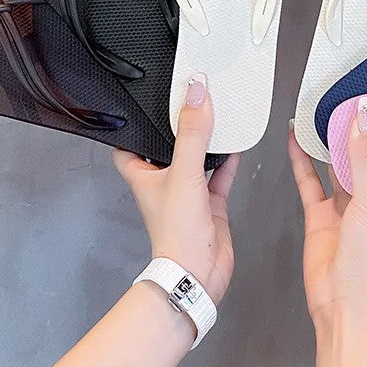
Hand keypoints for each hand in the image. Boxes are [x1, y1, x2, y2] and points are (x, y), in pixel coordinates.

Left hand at [113, 74, 240, 305]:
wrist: (198, 273)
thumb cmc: (175, 232)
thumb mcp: (184, 172)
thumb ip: (192, 133)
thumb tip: (196, 93)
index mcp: (144, 175)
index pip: (128, 145)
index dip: (134, 126)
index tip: (145, 103)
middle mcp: (163, 182)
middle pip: (167, 147)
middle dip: (177, 127)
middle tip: (188, 101)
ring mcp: (188, 193)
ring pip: (196, 158)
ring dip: (205, 140)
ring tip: (214, 114)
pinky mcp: (210, 203)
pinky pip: (220, 174)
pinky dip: (228, 159)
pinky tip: (237, 144)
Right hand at [289, 96, 366, 366]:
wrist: (343, 305)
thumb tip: (366, 115)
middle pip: (361, 153)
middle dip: (352, 128)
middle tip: (341, 96)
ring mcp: (345, 204)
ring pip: (334, 163)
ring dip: (326, 141)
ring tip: (318, 111)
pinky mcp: (320, 214)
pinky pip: (309, 180)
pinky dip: (301, 160)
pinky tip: (295, 140)